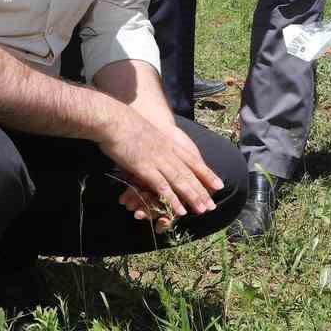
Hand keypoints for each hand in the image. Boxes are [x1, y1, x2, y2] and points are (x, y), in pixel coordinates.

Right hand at [102, 110, 221, 227]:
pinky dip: (173, 200)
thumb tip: (155, 147)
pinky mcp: (145, 168)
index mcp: (168, 143)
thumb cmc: (124, 123)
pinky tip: (180, 211)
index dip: (206, 173)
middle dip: (202, 190)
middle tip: (213, 205)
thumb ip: (154, 142)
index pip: (193, 160)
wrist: (113, 119)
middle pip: (189, 173)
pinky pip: (163, 187)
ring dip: (193, 197)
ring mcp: (158, 160)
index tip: (218, 184)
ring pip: (180, 181)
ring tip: (203, 210)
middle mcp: (167, 152)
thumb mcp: (146, 131)